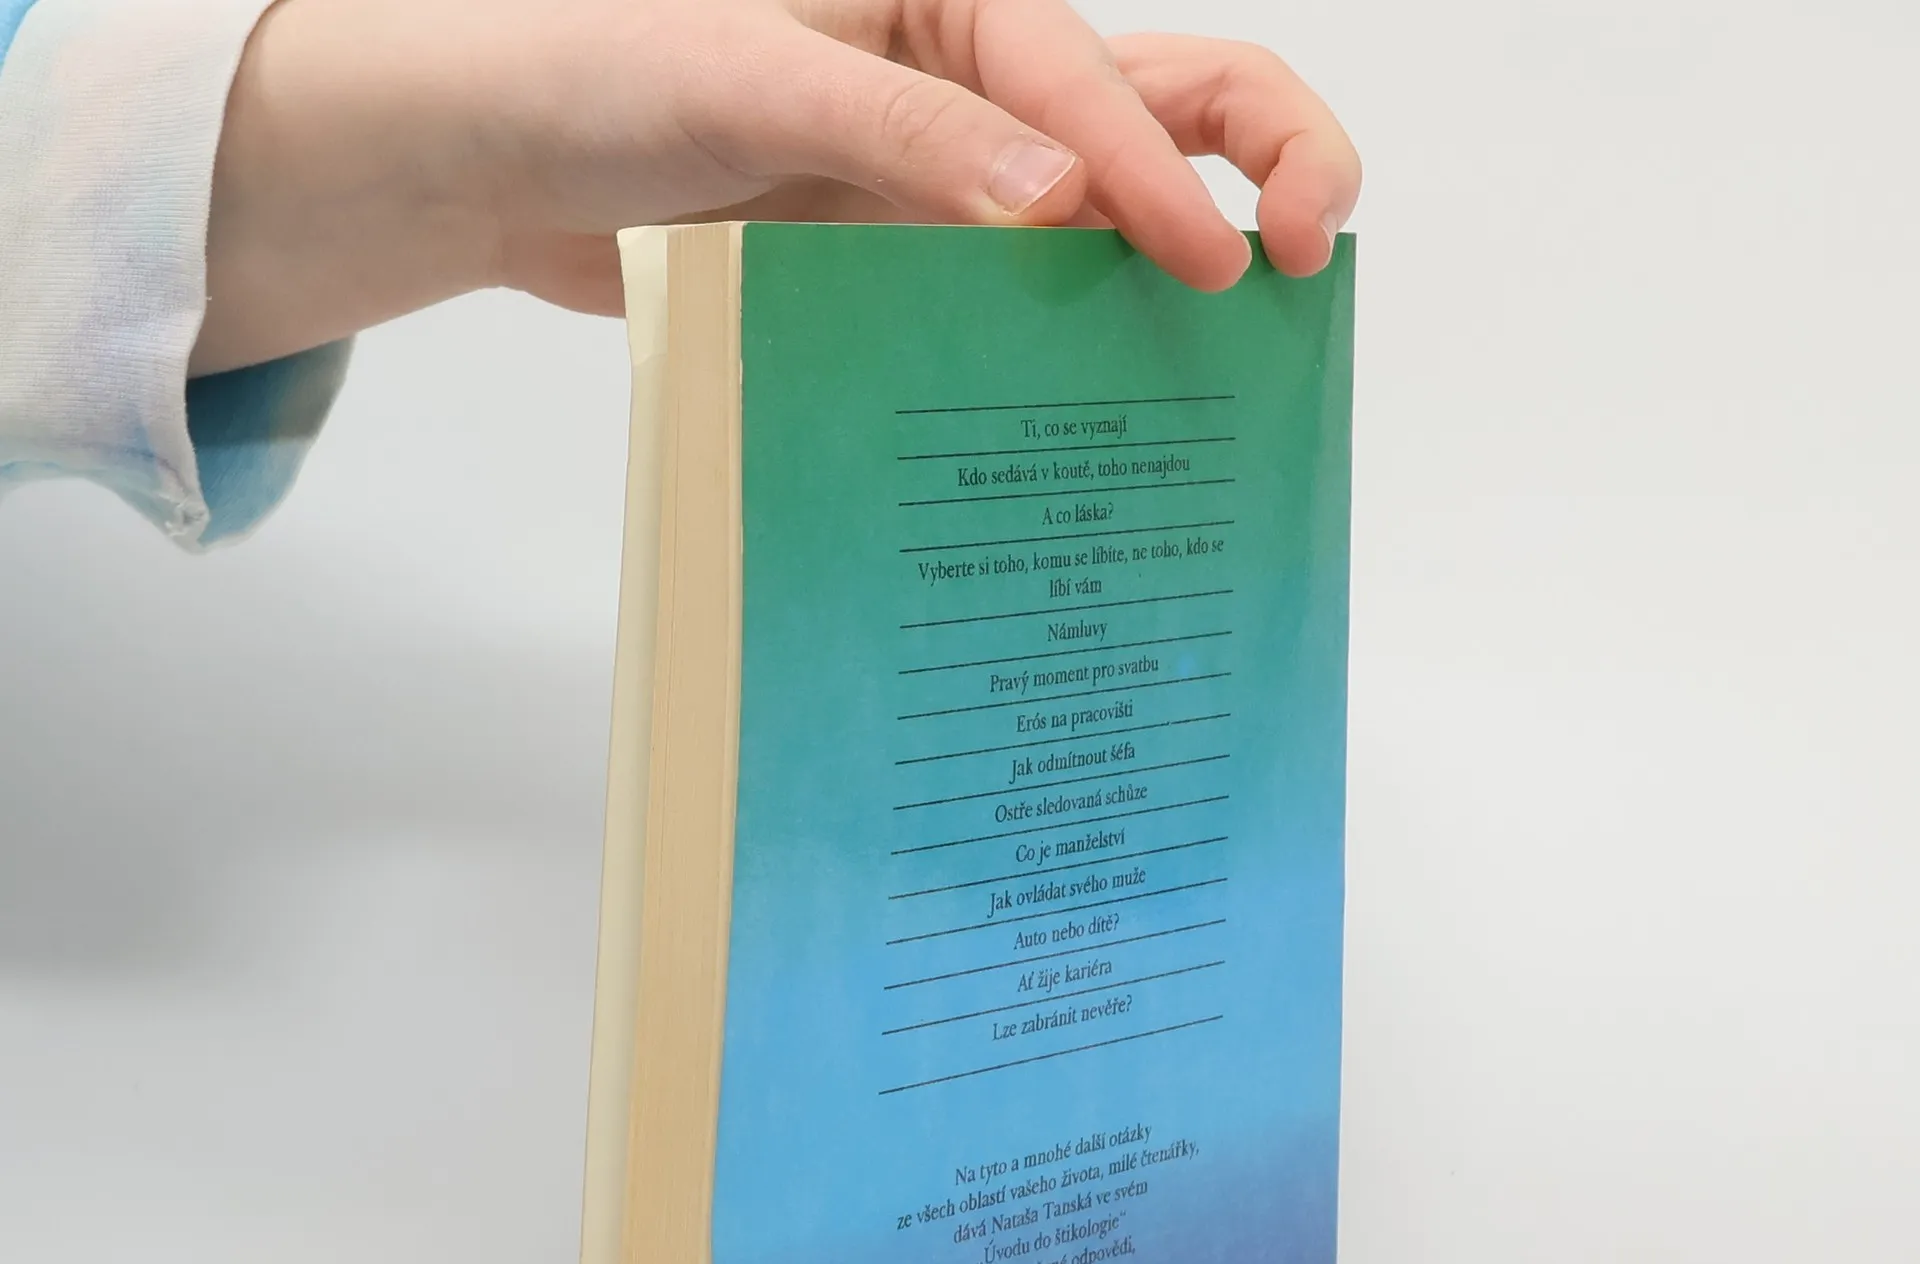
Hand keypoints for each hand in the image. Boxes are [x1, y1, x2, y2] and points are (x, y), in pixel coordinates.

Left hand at [195, 0, 1360, 374]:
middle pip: (1166, 95)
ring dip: (1188, 261)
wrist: (504, 160)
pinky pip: (1026, 299)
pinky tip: (1115, 402)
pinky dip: (1083, 339)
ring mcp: (951, 180)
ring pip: (1115, 208)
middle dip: (1259, 158)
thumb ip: (900, 131)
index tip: (1213, 262)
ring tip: (1249, 345)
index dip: (1157, 168)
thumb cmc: (598, 70)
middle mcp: (973, 80)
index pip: (1086, 73)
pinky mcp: (914, 265)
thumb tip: (1056, 205)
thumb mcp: (745, 77)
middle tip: (1305, 258)